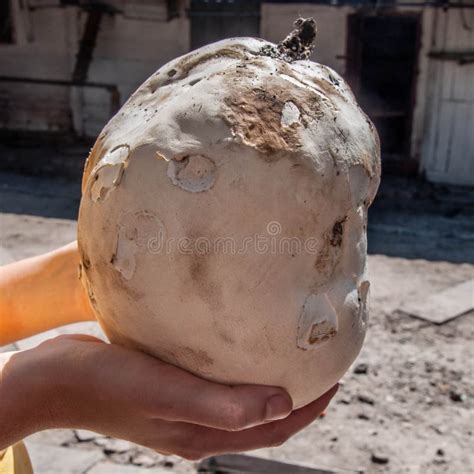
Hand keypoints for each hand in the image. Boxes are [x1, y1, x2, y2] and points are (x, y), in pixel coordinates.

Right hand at [0, 335, 337, 458]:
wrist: (55, 380)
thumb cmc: (106, 385)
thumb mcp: (165, 394)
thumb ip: (223, 406)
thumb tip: (283, 405)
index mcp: (202, 434)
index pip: (275, 427)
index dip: (312, 405)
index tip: (338, 374)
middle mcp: (198, 426)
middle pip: (265, 416)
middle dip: (301, 394)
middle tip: (324, 359)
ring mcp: (184, 409)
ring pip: (245, 399)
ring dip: (272, 380)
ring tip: (293, 351)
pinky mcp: (171, 389)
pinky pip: (221, 383)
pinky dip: (243, 369)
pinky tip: (243, 344)